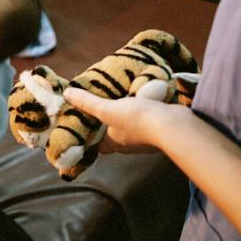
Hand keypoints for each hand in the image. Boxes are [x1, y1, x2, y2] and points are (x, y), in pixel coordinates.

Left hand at [63, 88, 177, 153]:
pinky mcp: (159, 132)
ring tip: (123, 102)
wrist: (172, 125)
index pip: (98, 145)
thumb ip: (88, 103)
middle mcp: (128, 145)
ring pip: (133, 130)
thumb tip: (68, 94)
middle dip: (110, 126)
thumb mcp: (108, 109)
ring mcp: (145, 140)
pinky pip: (148, 124)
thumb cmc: (137, 120)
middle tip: (104, 110)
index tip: (88, 126)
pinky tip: (143, 103)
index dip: (92, 138)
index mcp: (113, 143)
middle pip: (115, 137)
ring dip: (128, 119)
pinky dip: (145, 116)